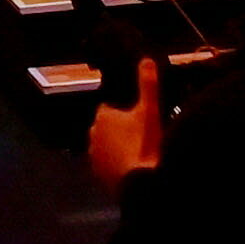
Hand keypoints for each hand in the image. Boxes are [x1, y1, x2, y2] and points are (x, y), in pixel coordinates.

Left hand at [82, 55, 170, 191]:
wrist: (141, 182)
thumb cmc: (145, 145)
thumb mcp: (151, 110)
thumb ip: (148, 84)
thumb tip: (147, 61)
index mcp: (103, 116)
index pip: (111, 108)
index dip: (126, 114)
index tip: (139, 120)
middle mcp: (93, 134)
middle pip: (109, 128)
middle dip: (122, 131)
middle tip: (142, 138)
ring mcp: (94, 155)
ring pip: (108, 146)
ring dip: (119, 148)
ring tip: (139, 153)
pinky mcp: (98, 174)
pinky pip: (107, 165)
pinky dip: (117, 165)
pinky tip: (133, 167)